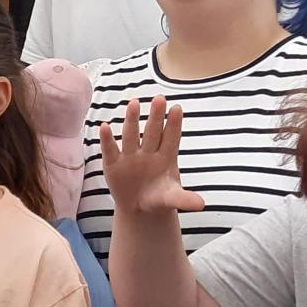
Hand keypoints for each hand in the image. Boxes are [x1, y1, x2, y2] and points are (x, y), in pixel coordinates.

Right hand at [97, 97, 205, 217]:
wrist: (138, 208)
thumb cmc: (159, 198)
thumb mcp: (172, 199)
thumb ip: (184, 199)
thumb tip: (202, 204)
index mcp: (166, 158)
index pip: (171, 139)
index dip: (173, 125)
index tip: (177, 109)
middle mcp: (148, 152)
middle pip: (152, 132)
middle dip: (155, 116)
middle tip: (160, 99)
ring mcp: (130, 156)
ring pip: (131, 134)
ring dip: (132, 119)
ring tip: (134, 103)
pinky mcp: (113, 163)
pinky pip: (110, 149)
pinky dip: (107, 139)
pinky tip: (104, 127)